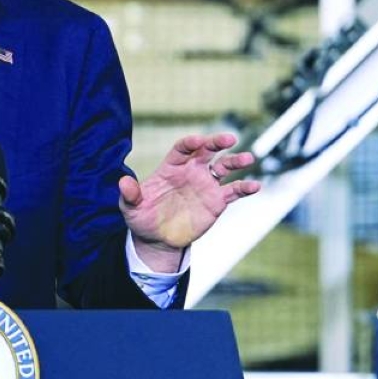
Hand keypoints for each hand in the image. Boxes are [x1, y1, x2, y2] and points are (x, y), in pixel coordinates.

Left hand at [118, 132, 260, 271]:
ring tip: (248, 158)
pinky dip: (245, 187)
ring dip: (236, 161)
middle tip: (229, 139)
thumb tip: (122, 182)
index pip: (182, 149)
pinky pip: (233, 191)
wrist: (158, 239)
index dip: (190, 144)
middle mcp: (191, 172)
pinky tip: (255, 185)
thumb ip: (129, 194)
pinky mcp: (217, 201)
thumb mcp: (130, 208)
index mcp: (171, 167)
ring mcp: (206, 185)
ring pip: (224, 167)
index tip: (197, 141)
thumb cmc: (143, 218)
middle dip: (217, 142)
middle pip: (207, 151)